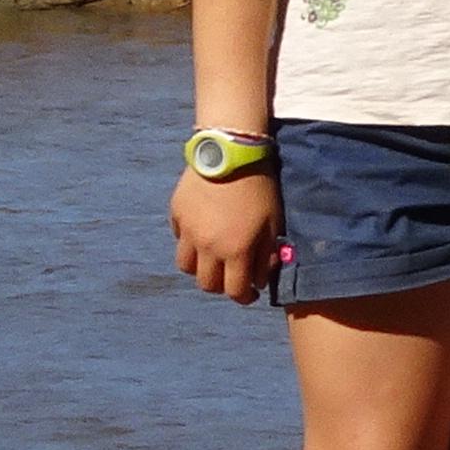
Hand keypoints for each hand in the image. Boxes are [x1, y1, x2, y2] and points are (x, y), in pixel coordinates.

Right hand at [171, 166, 283, 303]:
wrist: (230, 152)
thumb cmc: (259, 186)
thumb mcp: (272, 222)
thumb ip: (265, 255)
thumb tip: (260, 279)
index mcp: (235, 250)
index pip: (234, 291)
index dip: (244, 297)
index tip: (250, 294)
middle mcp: (207, 246)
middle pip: (207, 284)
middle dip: (221, 286)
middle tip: (232, 277)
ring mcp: (188, 231)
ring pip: (186, 266)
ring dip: (201, 268)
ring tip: (213, 259)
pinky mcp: (176, 215)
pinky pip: (179, 240)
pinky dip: (189, 243)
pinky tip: (203, 233)